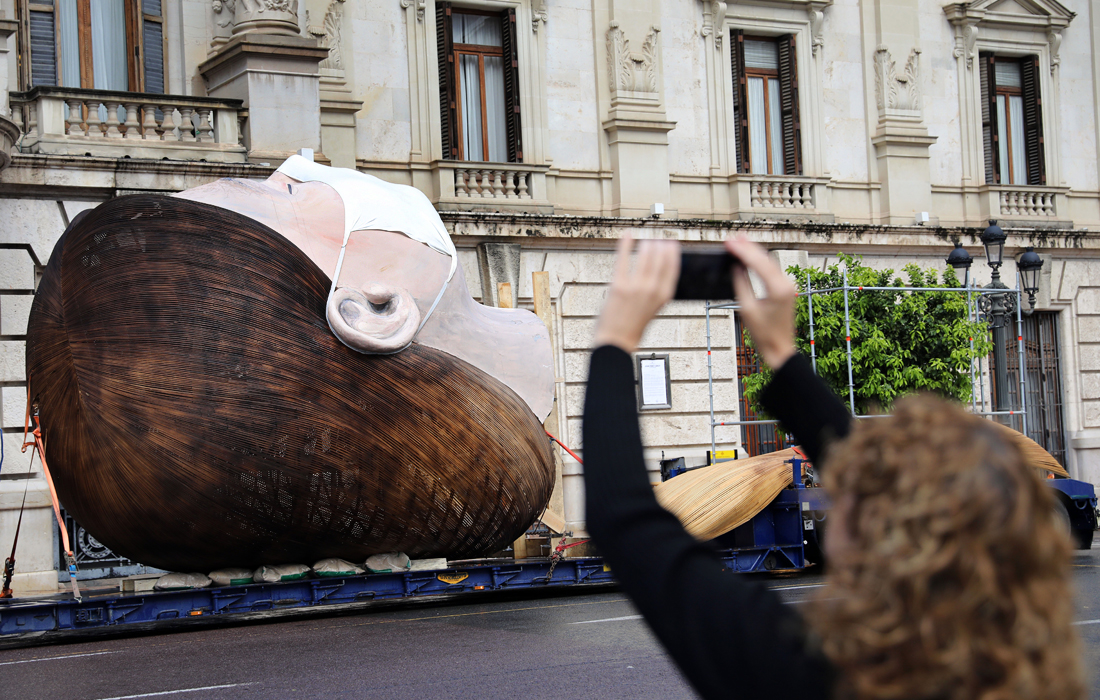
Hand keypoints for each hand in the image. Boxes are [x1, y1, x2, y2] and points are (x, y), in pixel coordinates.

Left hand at [593, 235, 680, 353]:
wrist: (617, 341)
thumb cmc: (633, 325)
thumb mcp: (654, 308)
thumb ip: (658, 290)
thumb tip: (659, 270)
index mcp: (664, 296)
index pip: (673, 267)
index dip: (672, 253)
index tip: (671, 244)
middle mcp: (652, 290)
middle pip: (660, 258)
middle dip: (659, 246)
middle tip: (656, 241)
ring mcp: (636, 287)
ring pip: (645, 256)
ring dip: (646, 245)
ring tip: (645, 241)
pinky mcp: (619, 286)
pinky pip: (623, 259)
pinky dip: (625, 245)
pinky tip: (627, 235)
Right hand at [725, 236, 796, 369]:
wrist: (780, 348)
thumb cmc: (764, 334)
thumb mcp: (747, 309)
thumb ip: (741, 285)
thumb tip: (736, 267)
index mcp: (778, 289)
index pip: (759, 263)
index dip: (743, 251)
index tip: (730, 242)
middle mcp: (786, 284)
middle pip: (766, 259)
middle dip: (749, 247)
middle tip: (733, 237)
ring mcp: (787, 286)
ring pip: (769, 262)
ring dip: (754, 252)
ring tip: (739, 241)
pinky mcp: (785, 288)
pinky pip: (771, 269)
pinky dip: (759, 261)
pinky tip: (750, 256)